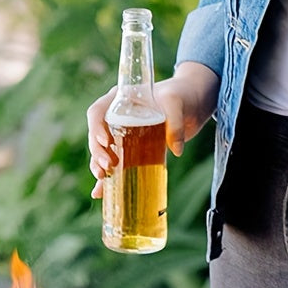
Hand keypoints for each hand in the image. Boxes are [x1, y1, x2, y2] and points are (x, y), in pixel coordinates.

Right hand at [86, 62, 219, 197]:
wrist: (192, 104)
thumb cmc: (181, 95)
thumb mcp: (177, 102)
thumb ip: (175, 122)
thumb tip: (175, 150)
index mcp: (120, 100)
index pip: (97, 111)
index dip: (96, 127)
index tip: (106, 141)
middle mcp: (116, 117)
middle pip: (97, 135)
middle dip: (97, 151)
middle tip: (107, 164)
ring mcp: (122, 135)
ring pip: (102, 151)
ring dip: (98, 165)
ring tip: (102, 178)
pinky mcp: (132, 150)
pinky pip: (116, 163)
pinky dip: (109, 178)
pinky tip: (101, 192)